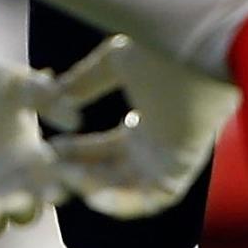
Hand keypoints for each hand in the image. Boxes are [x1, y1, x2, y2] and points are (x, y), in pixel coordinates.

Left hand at [0, 48, 75, 235]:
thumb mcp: (11, 83)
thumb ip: (42, 97)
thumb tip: (76, 118)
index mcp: (31, 158)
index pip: (50, 182)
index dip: (55, 187)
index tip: (58, 188)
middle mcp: (8, 183)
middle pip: (22, 208)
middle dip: (22, 206)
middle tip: (20, 201)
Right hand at [42, 35, 238, 220]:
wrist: (198, 45)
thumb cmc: (166, 47)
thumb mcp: (116, 63)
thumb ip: (87, 80)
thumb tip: (56, 93)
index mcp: (150, 120)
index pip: (108, 148)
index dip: (77, 151)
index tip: (49, 147)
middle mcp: (163, 144)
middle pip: (116, 172)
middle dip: (81, 172)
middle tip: (48, 168)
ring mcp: (173, 158)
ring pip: (130, 189)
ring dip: (96, 188)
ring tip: (65, 178)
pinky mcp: (183, 167)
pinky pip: (153, 199)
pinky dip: (123, 202)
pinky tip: (91, 191)